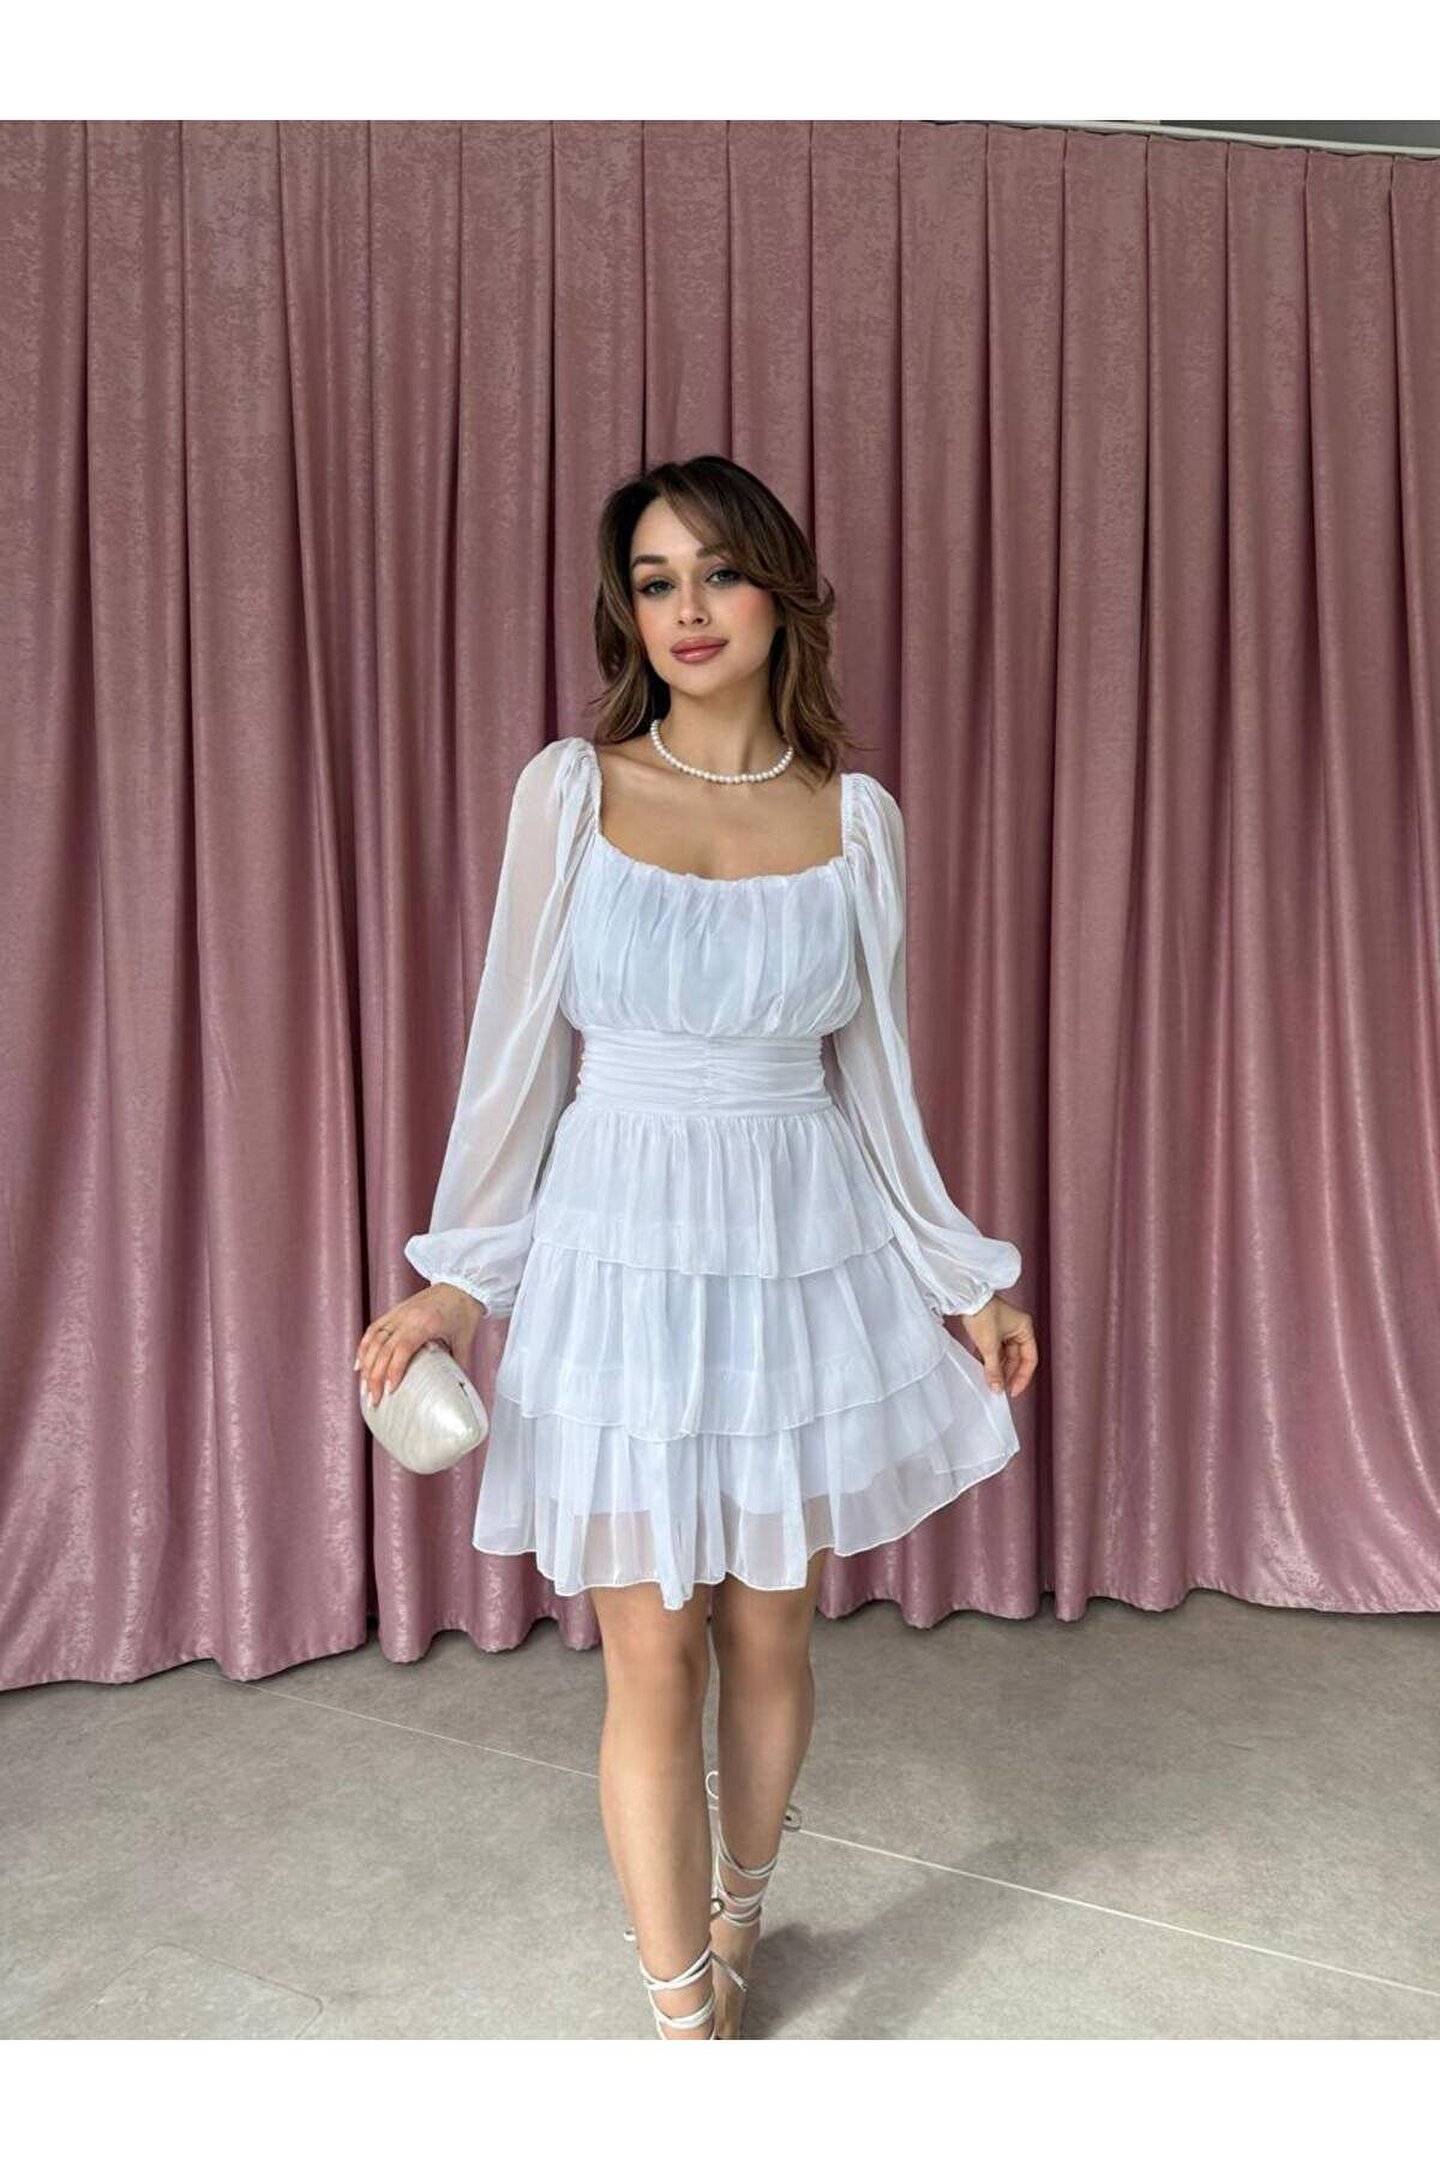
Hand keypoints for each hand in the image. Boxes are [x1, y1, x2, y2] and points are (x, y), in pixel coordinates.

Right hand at [354, 1285, 482, 1408]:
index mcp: (425, 1324)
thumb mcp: (465, 1340)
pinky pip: (373, 1329)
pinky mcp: (395, 1311)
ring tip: (364, 1387)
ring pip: (374, 1339)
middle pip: (383, 1348)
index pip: (402, 1349)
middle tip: (374, 1399)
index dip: (393, 1371)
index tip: (390, 1391)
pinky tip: (360, 1364)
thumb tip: (458, 1390)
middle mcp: (407, 1317)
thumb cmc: (464, 1311)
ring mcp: (398, 1313)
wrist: (462, 1283)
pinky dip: (364, 1347)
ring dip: (366, 1364)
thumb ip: (460, 1365)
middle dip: (375, 1376)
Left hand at [960, 1293, 1038, 1399]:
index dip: (1023, 1377)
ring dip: (998, 1368)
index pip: (1030, 1359)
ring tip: (991, 1382)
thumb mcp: (989, 1345)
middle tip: (999, 1389)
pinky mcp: (991, 1329)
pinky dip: (989, 1360)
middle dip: (1008, 1374)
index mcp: (1025, 1329)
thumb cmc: (981, 1312)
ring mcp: (1004, 1329)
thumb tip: (997, 1388)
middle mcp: (1017, 1328)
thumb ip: (994, 1369)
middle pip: (1017, 1358)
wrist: (963, 1296)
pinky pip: (994, 1350)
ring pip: (1004, 1355)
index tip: (1013, 1391)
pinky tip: (983, 1370)